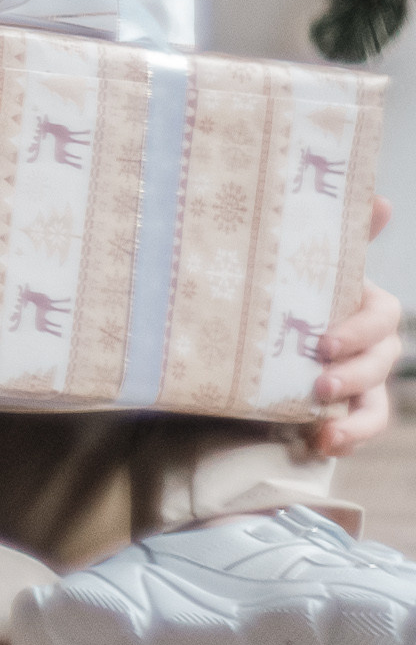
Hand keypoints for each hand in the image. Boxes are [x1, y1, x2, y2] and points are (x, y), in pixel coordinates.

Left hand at [309, 196, 403, 458]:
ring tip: (326, 426)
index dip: (359, 330)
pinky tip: (325, 444)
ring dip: (356, 415)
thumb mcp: (304, 264)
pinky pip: (360, 427)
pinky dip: (348, 437)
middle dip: (353, 372)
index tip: (324, 343)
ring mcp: (362, 379)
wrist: (260, 336)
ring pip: (377, 401)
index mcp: (363, 304)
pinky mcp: (346, 409)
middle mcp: (370, 343)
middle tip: (318, 380)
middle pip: (381, 360)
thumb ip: (342, 234)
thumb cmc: (292, 290)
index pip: (382, 315)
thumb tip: (384, 199)